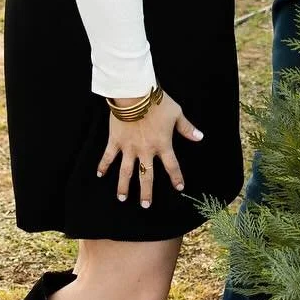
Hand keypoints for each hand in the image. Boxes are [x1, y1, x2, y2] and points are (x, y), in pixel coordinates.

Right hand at [97, 92, 202, 207]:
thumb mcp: (176, 114)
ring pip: (126, 172)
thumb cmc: (158, 102)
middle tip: (145, 205)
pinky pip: (108, 156)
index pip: (171, 165)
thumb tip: (200, 137)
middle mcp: (145, 150)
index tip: (179, 187)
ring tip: (122, 198)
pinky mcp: (115, 141)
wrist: (135, 94)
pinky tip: (99, 174)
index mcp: (162, 144)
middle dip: (146, 192)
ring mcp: (129, 148)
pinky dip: (103, 165)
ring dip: (123, 186)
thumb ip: (187, 128)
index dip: (176, 177)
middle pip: (147, 176)